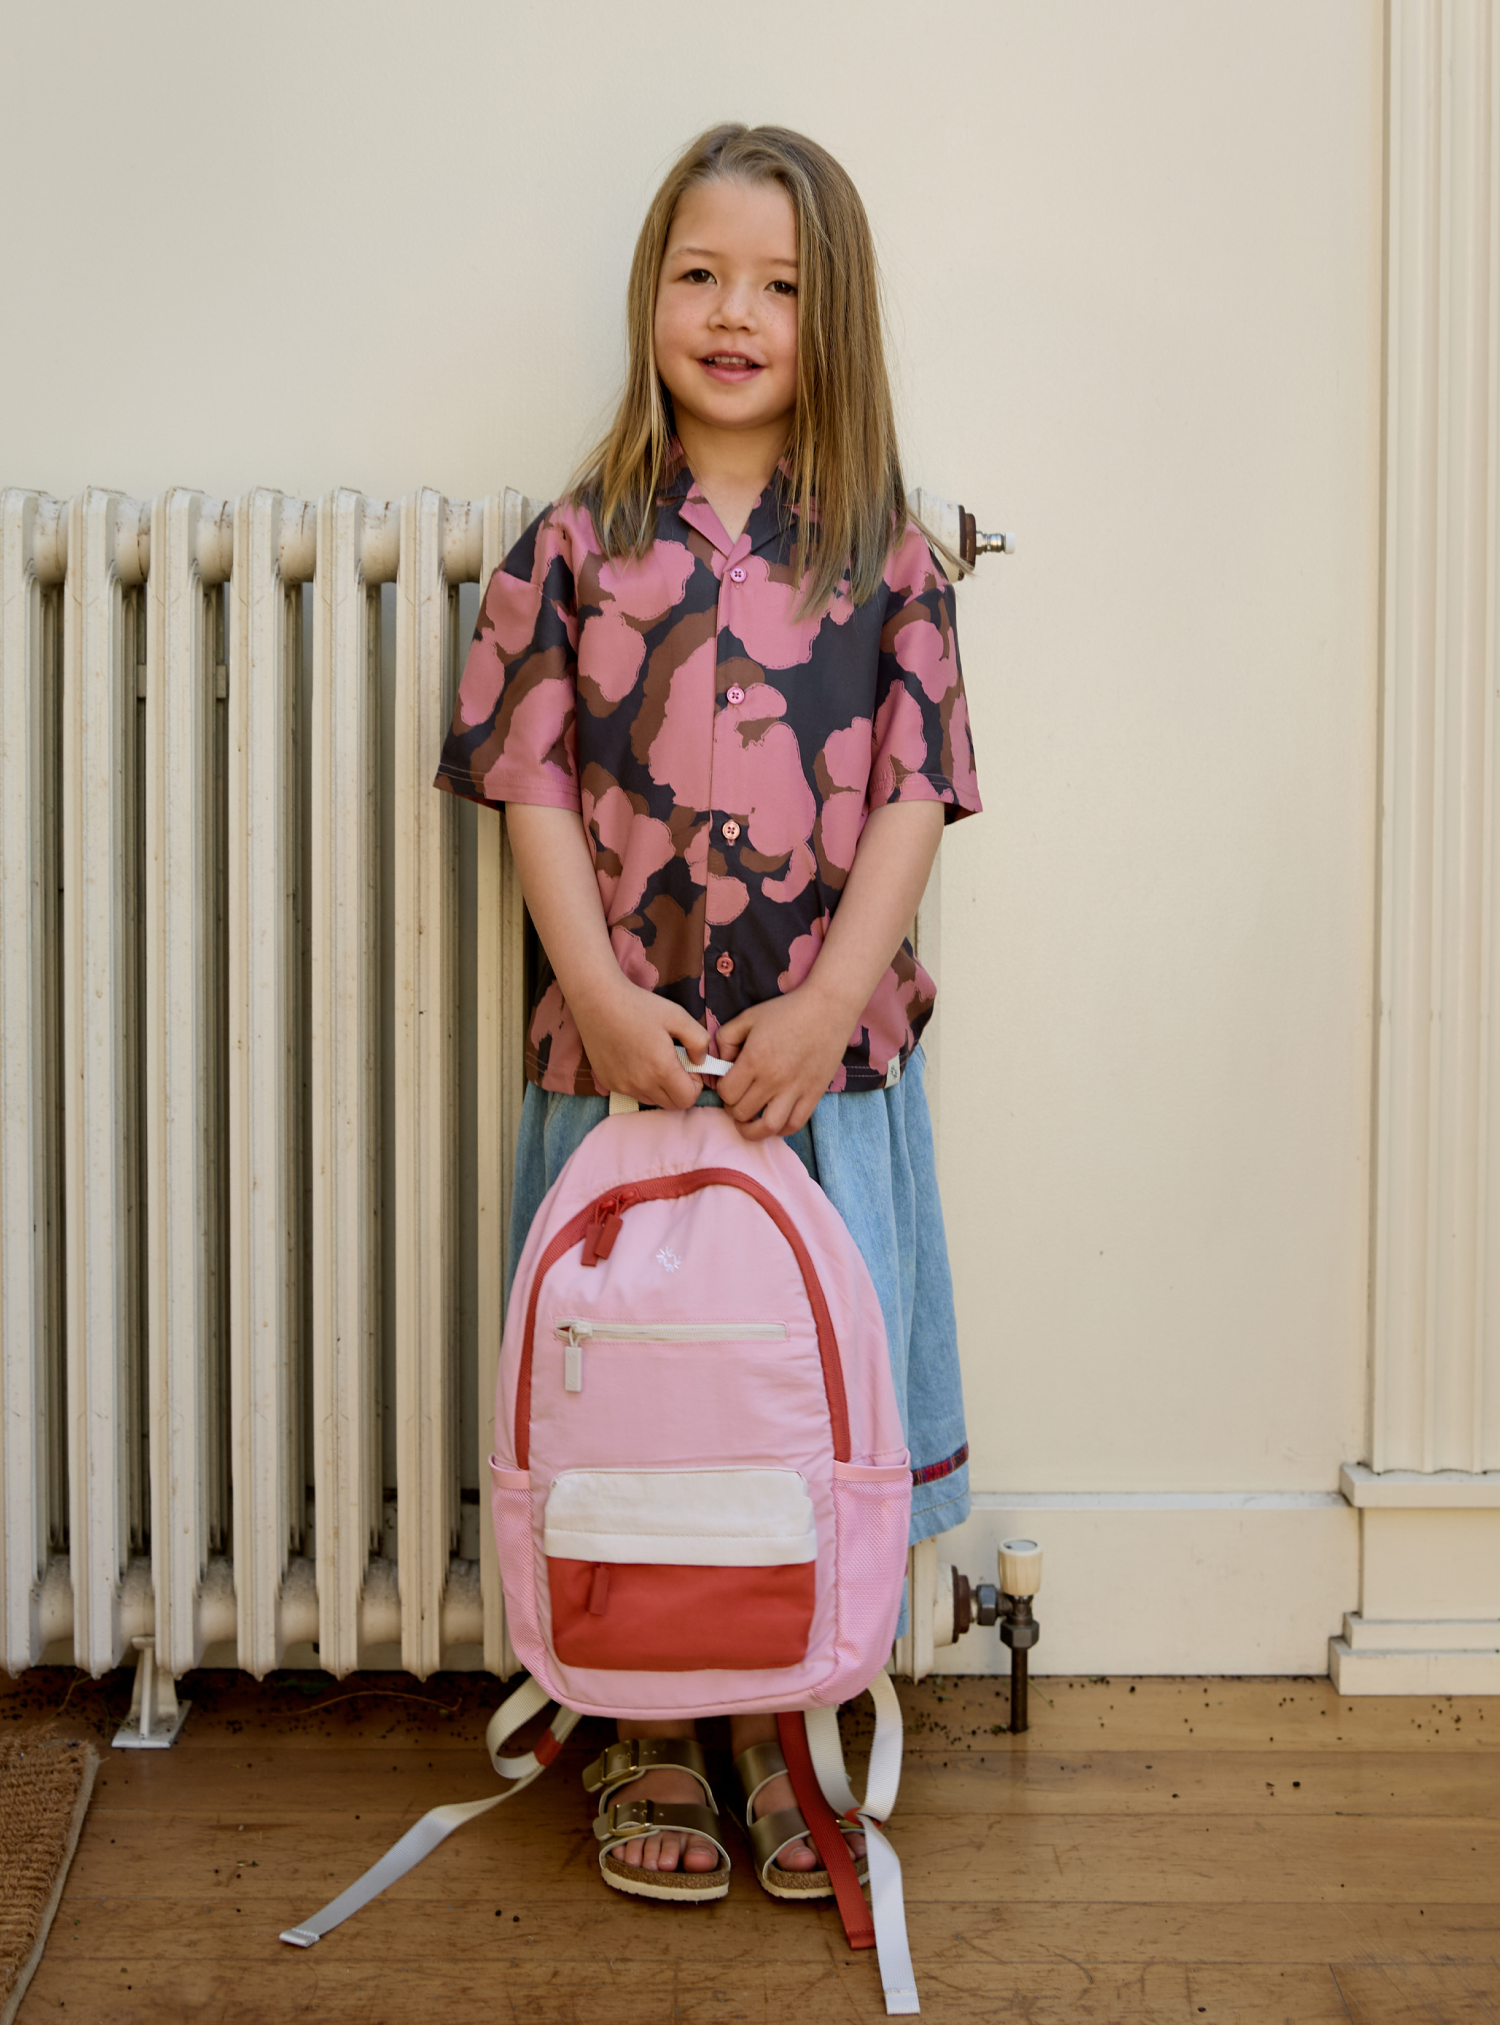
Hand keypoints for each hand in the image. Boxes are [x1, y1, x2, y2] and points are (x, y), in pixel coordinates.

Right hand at [571, 971, 710, 1109]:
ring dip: (661, 1088)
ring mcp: (622, 1086)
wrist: (597, 1001)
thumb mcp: (678, 1016)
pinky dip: (641, 1084)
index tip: (689, 1066)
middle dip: (680, 1089)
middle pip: (672, 1104)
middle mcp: (641, 1084)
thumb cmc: (639, 1006)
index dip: (695, 1085)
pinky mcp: (608, 1082)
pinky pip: (633, 1093)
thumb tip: (701, 1061)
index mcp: (661, 1070)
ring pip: (652, 1101)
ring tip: (655, 1060)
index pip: (688, 1099)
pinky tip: (635, 1059)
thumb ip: (699, 1041)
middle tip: (675, 1063)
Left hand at [714, 984, 851, 1139]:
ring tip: (749, 1123)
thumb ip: (725, 1039)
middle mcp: (774, 1078)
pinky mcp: (814, 1094)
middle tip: (737, 1100)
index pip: (727, 1093)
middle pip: (742, 1112)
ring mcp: (796, 1089)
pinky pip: (795, 1124)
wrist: (828, 1007)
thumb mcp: (748, 1017)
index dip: (722, 1091)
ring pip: (768, 1127)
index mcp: (754, 1059)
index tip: (728, 1084)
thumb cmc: (786, 1011)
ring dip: (753, 1130)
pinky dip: (781, 1130)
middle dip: (734, 1109)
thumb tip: (719, 1064)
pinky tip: (774, 1121)